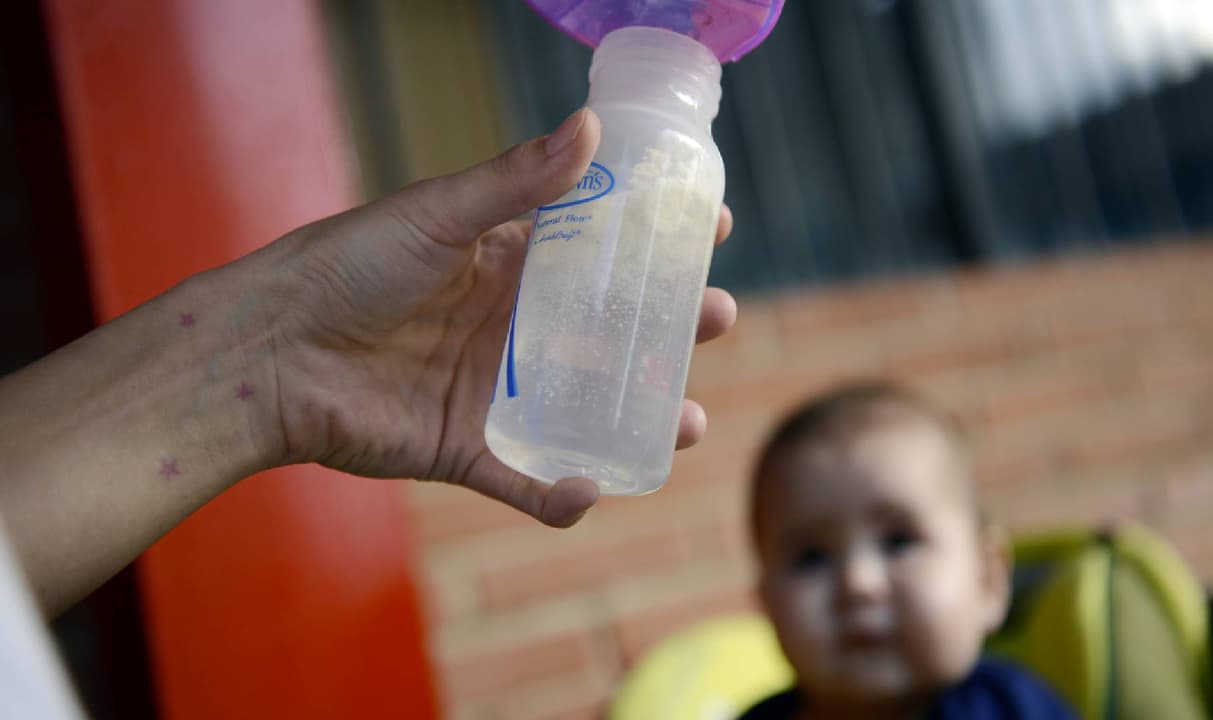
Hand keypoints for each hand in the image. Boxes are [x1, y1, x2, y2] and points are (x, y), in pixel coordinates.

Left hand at [263, 109, 736, 526]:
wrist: (267, 353)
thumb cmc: (344, 268)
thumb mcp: (435, 217)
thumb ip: (512, 183)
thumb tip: (591, 128)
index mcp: (506, 264)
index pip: (598, 252)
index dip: (654, 244)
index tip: (710, 230)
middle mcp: (510, 328)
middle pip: (609, 332)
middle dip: (669, 331)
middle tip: (715, 318)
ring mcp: (493, 391)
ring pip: (585, 410)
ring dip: (639, 420)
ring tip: (687, 420)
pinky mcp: (464, 449)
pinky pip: (524, 478)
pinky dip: (559, 495)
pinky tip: (591, 491)